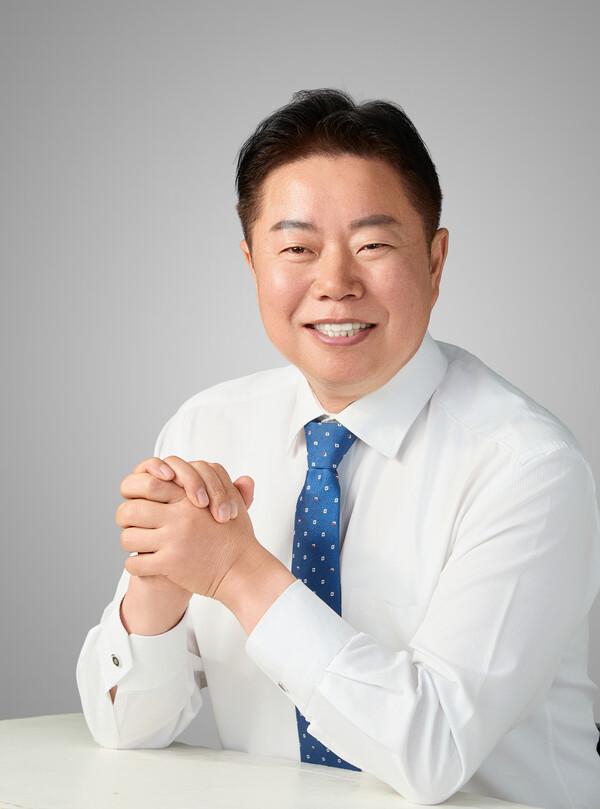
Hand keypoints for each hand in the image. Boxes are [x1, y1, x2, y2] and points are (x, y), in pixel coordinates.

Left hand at [116, 456, 260, 598]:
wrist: (241, 569)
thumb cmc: (236, 536)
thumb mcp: (232, 500)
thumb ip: (221, 481)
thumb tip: (216, 466)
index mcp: (189, 499)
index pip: (148, 484)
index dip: (138, 491)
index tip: (140, 500)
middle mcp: (179, 516)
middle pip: (130, 510)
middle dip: (125, 517)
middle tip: (130, 523)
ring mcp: (174, 540)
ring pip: (128, 537)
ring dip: (129, 540)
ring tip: (137, 543)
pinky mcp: (170, 564)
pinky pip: (136, 562)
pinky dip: (135, 564)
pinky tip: (142, 563)